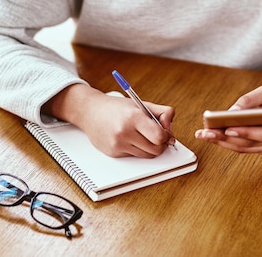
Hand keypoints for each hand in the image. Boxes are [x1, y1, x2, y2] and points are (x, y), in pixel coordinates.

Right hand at [43, 84, 174, 157]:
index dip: (166, 135)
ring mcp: (118, 144)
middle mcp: (124, 132)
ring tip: (142, 135)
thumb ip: (162, 112)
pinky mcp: (113, 153)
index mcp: (133, 117)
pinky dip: (136, 149)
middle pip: (156, 150)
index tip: (165, 132)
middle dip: (160, 144)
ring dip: (149, 148)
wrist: (90, 112)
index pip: (160, 136)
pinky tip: (128, 138)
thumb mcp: (140, 104)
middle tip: (158, 136)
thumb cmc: (116, 107)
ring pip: (146, 155)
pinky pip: (134, 156)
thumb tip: (171, 129)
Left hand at [194, 81, 261, 156]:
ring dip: (222, 143)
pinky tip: (214, 137)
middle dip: (224, 138)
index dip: (246, 133)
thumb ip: (249, 100)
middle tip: (205, 133)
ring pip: (244, 148)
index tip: (228, 129)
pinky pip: (246, 148)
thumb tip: (230, 112)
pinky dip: (230, 143)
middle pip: (249, 143)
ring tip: (204, 135)